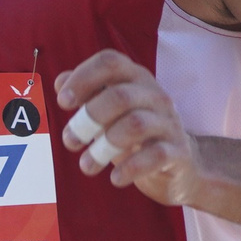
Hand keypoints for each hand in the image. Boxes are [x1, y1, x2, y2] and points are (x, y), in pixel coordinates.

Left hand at [55, 50, 203, 206]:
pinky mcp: (178, 152)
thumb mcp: (109, 111)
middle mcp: (155, 95)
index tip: (63, 102)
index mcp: (136, 79)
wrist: (179, 166)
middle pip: (120, 95)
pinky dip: (131, 168)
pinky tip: (115, 178)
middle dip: (88, 118)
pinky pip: (156, 155)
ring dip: (103, 146)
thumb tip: (60, 82)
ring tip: (86, 165)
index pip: (110, 62)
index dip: (83, 77)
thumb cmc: (135, 134)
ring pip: (135, 124)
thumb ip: (87, 94)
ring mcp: (169, 123)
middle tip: (70, 141)